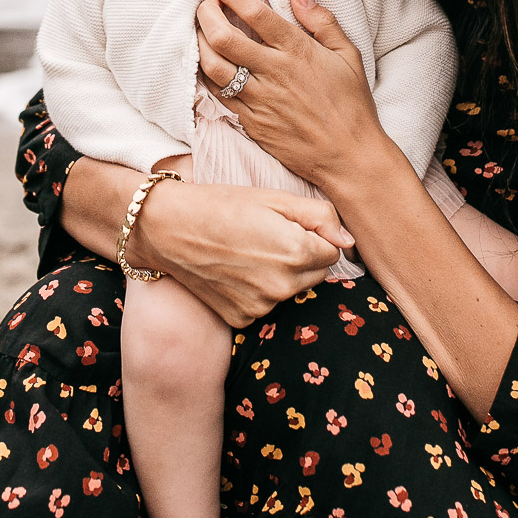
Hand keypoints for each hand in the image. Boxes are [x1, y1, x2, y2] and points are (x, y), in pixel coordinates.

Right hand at [129, 178, 352, 325]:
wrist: (168, 228)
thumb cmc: (222, 205)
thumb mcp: (274, 198)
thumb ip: (320, 217)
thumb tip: (349, 241)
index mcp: (296, 253)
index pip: (333, 252)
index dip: (314, 235)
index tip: (288, 224)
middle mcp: (282, 287)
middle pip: (315, 274)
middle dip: (302, 256)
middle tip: (268, 235)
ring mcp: (261, 307)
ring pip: (290, 290)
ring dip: (281, 275)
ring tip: (248, 250)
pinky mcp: (241, 319)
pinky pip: (265, 305)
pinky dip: (257, 291)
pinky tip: (235, 271)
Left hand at [196, 0, 384, 192]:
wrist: (349, 157)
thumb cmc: (352, 105)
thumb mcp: (349, 56)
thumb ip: (323, 21)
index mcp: (298, 52)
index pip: (255, 14)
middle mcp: (274, 73)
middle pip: (223, 37)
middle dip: (206, 14)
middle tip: (204, 3)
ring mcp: (259, 100)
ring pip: (213, 67)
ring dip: (199, 44)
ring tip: (200, 30)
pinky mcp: (250, 123)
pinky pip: (218, 95)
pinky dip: (207, 75)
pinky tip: (207, 64)